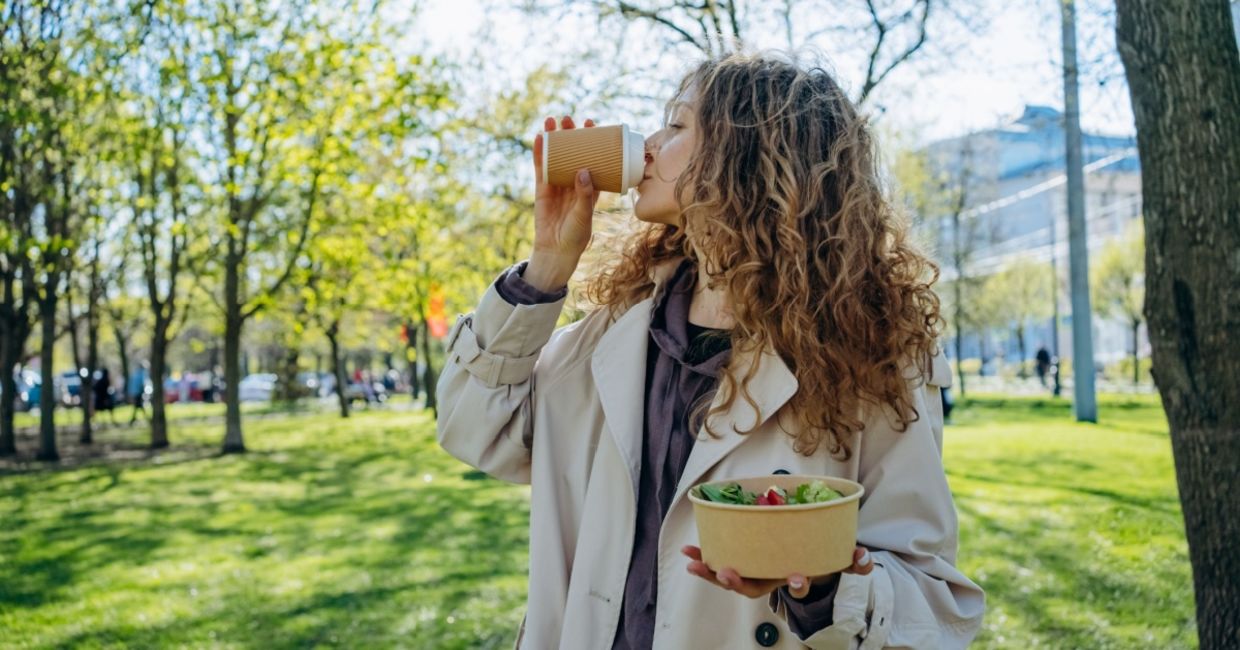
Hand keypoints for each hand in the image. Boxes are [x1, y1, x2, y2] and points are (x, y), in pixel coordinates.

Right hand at [529, 116, 600, 277]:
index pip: (593, 159)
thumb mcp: (584, 214)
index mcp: (590, 186)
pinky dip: (539, 153)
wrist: (556, 250)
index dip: (593, 142)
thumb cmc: (576, 235)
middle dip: (571, 135)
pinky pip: (541, 167)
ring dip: (554, 139)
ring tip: (552, 121)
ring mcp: (557, 183)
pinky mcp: (542, 189)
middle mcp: (574, 181)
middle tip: (569, 119)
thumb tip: (583, 171)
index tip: (592, 125)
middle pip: (573, 153)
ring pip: (555, 156)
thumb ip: (585, 195)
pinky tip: (539, 138)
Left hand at [681, 545, 874, 599]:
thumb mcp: (841, 558)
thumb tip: (864, 558)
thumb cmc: (821, 556)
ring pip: (732, 579)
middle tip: (727, 574)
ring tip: (694, 563)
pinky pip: (720, 565)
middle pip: (753, 587)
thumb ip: (855, 560)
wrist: (804, 555)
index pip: (797, 586)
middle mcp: (772, 578)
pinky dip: (704, 560)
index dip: (797, 584)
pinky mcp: (741, 561)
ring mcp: (755, 572)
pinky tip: (690, 552)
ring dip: (711, 573)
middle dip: (739, 583)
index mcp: (795, 575)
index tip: (798, 578)